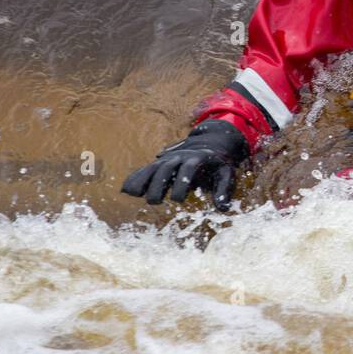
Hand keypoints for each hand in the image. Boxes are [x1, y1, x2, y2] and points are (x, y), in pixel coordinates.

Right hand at [120, 119, 248, 211]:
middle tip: (154, 202)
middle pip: (167, 168)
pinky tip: (125, 190)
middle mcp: (180, 157)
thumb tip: (223, 209)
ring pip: (153, 167)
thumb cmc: (219, 164)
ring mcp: (169, 159)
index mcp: (198, 158)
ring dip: (142, 180)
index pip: (188, 169)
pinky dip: (136, 178)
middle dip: (158, 184)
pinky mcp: (160, 163)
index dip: (182, 183)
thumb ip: (224, 191)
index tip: (178, 200)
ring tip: (132, 194)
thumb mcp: (227, 175)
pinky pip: (146, 169)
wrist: (212, 144)